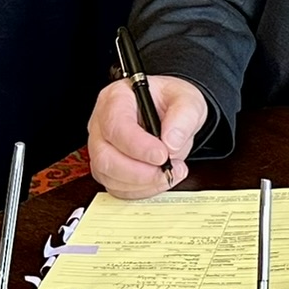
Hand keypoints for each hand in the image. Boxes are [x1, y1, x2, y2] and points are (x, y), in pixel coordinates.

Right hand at [87, 73, 207, 197]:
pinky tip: (158, 180)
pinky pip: (115, 187)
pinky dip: (139, 190)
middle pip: (105, 156)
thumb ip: (183, 117)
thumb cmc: (172, 101)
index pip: (117, 126)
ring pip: (108, 176)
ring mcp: (101, 147)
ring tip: (170, 173)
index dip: (138, 146)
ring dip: (141, 183)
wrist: (171, 112)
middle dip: (138, 172)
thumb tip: (171, 143)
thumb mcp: (187, 100)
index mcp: (116, 98)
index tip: (162, 155)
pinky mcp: (107, 167)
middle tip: (168, 170)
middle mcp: (101, 123)